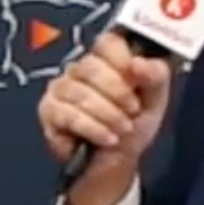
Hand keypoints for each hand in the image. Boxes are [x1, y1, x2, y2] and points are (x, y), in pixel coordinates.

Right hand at [38, 29, 171, 204]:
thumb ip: (155, 75)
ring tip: (122, 130)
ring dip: (108, 115)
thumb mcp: (156, 99)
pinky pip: (68, 114)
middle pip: (91, 67)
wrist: (117, 161)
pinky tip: (107, 139)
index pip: (107, 43)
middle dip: (117, 93)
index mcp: (106, 59)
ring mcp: (60, 89)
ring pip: (80, 93)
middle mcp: (79, 69)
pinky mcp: (48, 111)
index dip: (122, 60)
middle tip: (132, 112)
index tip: (136, 81)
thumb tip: (137, 63)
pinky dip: (93, 128)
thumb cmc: (134, 125)